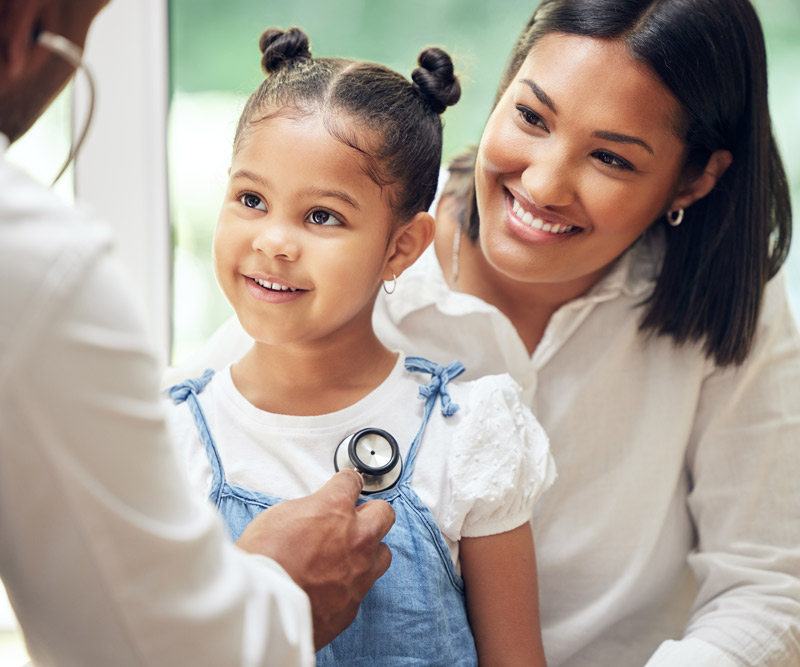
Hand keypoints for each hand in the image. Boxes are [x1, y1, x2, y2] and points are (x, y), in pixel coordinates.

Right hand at [236, 470, 393, 648]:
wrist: (261, 608)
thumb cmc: (263, 561)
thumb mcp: (279, 515)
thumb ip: (308, 510)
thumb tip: (315, 514)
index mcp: (336, 509)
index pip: (352, 482)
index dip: (348, 483)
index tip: (348, 485)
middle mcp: (357, 538)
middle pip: (384, 512)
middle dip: (370, 512)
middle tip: (355, 518)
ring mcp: (360, 571)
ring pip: (383, 552)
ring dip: (369, 550)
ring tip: (349, 554)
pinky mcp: (355, 602)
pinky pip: (364, 585)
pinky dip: (352, 582)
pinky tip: (334, 583)